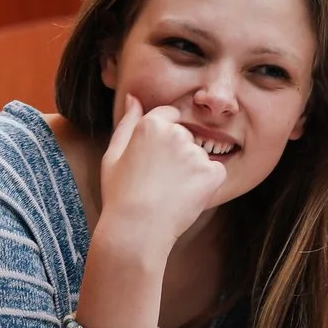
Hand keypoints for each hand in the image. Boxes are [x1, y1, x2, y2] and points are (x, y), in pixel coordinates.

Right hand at [96, 96, 226, 259]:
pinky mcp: (213, 173)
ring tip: (169, 192)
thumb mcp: (113, 155)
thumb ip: (127, 122)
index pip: (169, 115)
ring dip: (190, 170)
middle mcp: (177, 133)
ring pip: (199, 156)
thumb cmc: (120, 195)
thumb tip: (133, 97)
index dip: (162, 138)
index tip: (156, 159)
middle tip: (158, 181)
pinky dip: (206, 184)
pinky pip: (215, 173)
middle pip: (185, 136)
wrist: (137, 230)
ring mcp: (196, 154)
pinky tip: (185, 197)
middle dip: (177, 153)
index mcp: (152, 124)